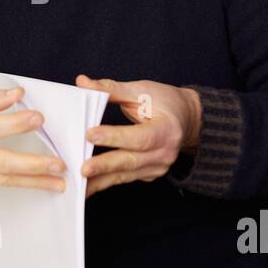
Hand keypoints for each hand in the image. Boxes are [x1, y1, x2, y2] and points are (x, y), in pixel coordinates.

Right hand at [0, 87, 66, 193]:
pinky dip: (16, 180)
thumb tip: (16, 95)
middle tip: (59, 165)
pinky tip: (36, 180)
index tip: (39, 118)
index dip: (17, 123)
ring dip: (33, 182)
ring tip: (58, 183)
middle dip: (34, 166)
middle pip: (2, 164)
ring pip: (3, 180)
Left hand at [75, 75, 201, 197]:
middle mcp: (164, 153)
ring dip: (101, 181)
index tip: (90, 134)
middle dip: (105, 165)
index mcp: (166, 130)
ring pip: (125, 175)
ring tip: (80, 184)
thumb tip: (83, 83)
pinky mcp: (149, 174)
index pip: (139, 137)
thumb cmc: (165, 102)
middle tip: (83, 168)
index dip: (114, 137)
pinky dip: (106, 181)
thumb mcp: (141, 91)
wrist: (187, 119)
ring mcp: (158, 167)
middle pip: (131, 161)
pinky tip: (88, 185)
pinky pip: (125, 178)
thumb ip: (111, 89)